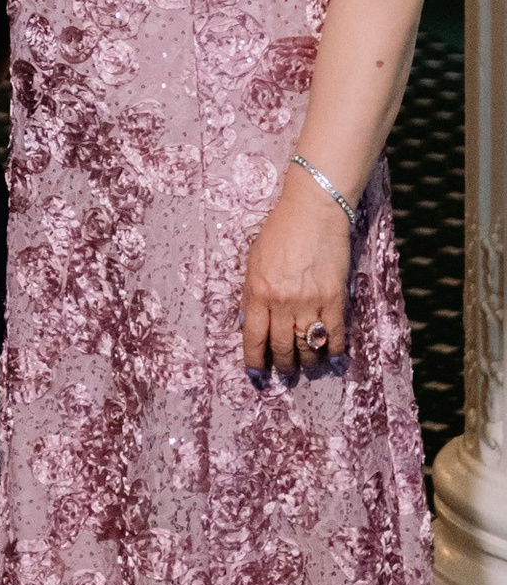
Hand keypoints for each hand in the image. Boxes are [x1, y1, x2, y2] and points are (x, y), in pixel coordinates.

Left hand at [242, 169, 353, 376]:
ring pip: (307, 345)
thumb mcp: (255, 260)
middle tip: (283, 372)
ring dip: (306, 362)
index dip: (254, 360)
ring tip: (306, 367)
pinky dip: (333, 351)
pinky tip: (332, 359)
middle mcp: (282, 301)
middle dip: (281, 364)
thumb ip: (253, 292)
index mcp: (258, 291)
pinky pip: (334, 334)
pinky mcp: (335, 298)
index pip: (253, 336)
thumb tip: (250, 322)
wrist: (314, 210)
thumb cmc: (280, 231)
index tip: (256, 373)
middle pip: (281, 346)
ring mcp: (310, 301)